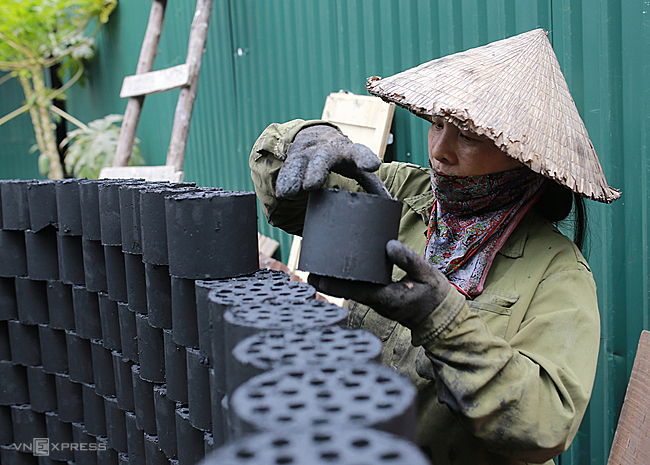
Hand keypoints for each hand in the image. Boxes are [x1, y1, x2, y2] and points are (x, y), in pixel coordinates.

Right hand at [275, 125, 389, 197]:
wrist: (316, 138)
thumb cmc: (343, 159)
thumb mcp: (358, 168)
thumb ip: (372, 185)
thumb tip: (389, 204)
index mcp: (349, 151)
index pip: (358, 152)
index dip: (365, 158)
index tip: (371, 166)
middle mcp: (327, 148)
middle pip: (323, 157)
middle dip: (317, 170)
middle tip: (312, 185)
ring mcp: (309, 151)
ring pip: (302, 160)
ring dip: (295, 176)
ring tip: (290, 193)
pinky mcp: (294, 156)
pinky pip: (288, 168)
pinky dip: (285, 180)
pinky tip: (282, 193)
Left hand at [308, 240, 451, 328]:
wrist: (442, 316)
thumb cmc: (435, 296)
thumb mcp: (427, 274)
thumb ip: (409, 260)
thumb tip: (389, 244)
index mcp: (385, 297)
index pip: (351, 291)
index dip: (330, 284)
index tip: (313, 276)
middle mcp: (376, 301)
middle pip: (345, 290)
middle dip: (327, 279)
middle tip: (309, 264)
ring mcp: (377, 301)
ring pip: (351, 289)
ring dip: (336, 279)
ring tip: (320, 262)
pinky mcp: (380, 297)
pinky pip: (360, 288)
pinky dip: (348, 279)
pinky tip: (341, 267)